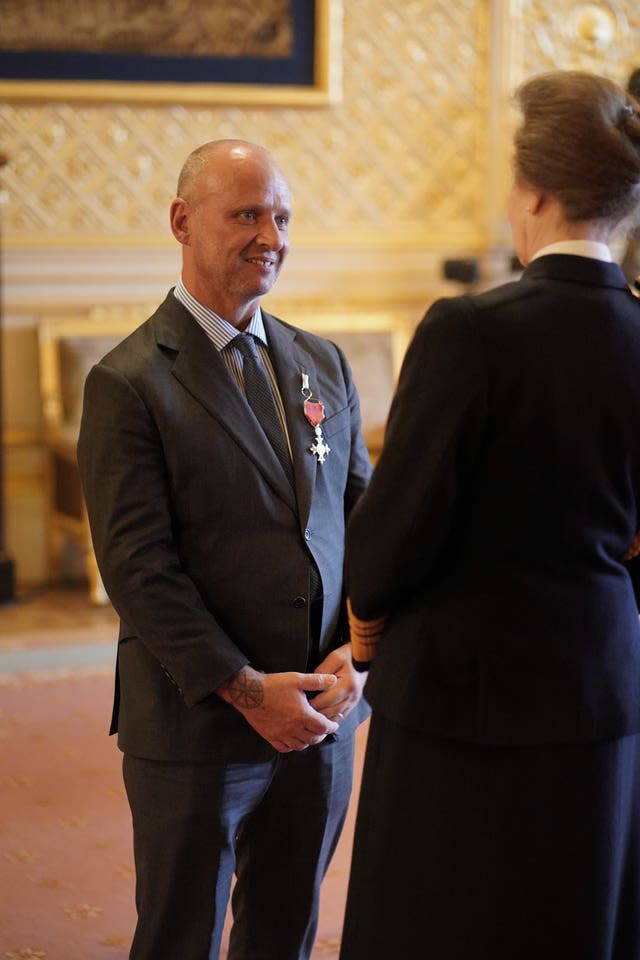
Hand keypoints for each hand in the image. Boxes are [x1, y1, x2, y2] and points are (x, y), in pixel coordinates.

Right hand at [216, 666, 338, 752]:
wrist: (250, 693)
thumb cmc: (274, 684)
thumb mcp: (297, 679)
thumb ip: (317, 681)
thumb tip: (334, 680)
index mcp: (302, 715)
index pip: (323, 727)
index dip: (332, 726)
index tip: (335, 724)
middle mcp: (293, 728)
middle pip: (313, 738)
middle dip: (321, 734)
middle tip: (323, 728)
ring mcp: (281, 734)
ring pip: (300, 746)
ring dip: (308, 741)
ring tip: (309, 733)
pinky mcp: (270, 737)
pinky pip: (285, 748)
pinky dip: (292, 746)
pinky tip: (293, 739)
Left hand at [310, 644, 366, 723]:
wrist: (362, 658)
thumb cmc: (348, 656)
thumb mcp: (334, 658)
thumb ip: (322, 671)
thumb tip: (311, 684)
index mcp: (348, 685)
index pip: (326, 700)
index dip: (312, 703)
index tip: (301, 702)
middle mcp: (352, 696)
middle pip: (330, 712)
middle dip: (315, 712)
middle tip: (302, 709)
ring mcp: (353, 702)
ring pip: (334, 717)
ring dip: (322, 716)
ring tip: (309, 712)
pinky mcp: (352, 704)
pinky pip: (339, 716)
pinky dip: (329, 716)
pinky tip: (320, 713)